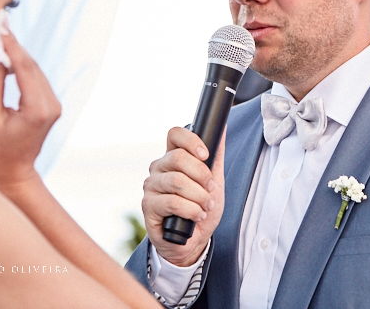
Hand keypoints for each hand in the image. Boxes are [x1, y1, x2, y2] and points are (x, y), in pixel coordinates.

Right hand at [0, 30, 61, 192]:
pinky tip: (10, 56)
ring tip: (2, 35)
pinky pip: (36, 80)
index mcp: (37, 109)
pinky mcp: (51, 106)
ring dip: (19, 55)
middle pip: (33, 67)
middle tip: (0, 25)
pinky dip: (23, 67)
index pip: (25, 69)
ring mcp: (54, 105)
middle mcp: (51, 105)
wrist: (14, 172)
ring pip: (36, 71)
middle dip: (15, 46)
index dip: (12, 46)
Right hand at [142, 127, 224, 266]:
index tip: (206, 155)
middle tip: (210, 190)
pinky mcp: (148, 206)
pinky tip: (197, 216)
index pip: (174, 134)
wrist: (195, 240)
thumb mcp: (215, 181)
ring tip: (205, 206)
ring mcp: (151, 187)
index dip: (191, 140)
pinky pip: (172, 202)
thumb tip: (221, 129)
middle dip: (201, 175)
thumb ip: (216, 156)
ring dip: (198, 196)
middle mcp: (158, 168)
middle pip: (178, 158)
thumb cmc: (202, 208)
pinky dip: (191, 210)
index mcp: (173, 157)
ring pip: (177, 181)